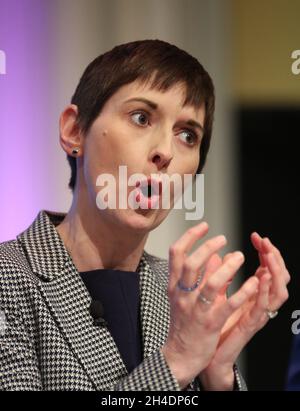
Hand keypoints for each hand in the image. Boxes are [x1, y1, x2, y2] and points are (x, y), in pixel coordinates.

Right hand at [161, 222, 258, 388]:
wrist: (179, 354)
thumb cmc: (183, 324)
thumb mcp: (183, 296)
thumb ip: (196, 276)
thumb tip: (211, 255)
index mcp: (175, 286)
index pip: (176, 254)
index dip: (190, 236)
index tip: (204, 226)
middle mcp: (183, 295)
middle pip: (191, 264)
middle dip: (208, 247)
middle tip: (223, 238)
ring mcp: (196, 309)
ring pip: (211, 283)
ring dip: (228, 267)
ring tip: (240, 256)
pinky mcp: (210, 323)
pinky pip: (228, 305)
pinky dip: (242, 291)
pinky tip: (253, 281)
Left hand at [198, 233, 289, 389]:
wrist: (202, 353)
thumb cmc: (211, 323)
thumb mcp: (214, 294)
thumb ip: (219, 274)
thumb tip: (217, 254)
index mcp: (251, 295)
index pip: (268, 269)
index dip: (266, 252)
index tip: (257, 237)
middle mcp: (257, 303)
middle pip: (278, 278)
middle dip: (275, 258)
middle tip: (266, 243)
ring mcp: (256, 315)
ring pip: (278, 292)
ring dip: (275, 272)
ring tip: (269, 256)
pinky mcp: (248, 326)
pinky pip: (261, 308)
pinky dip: (263, 292)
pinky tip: (260, 278)